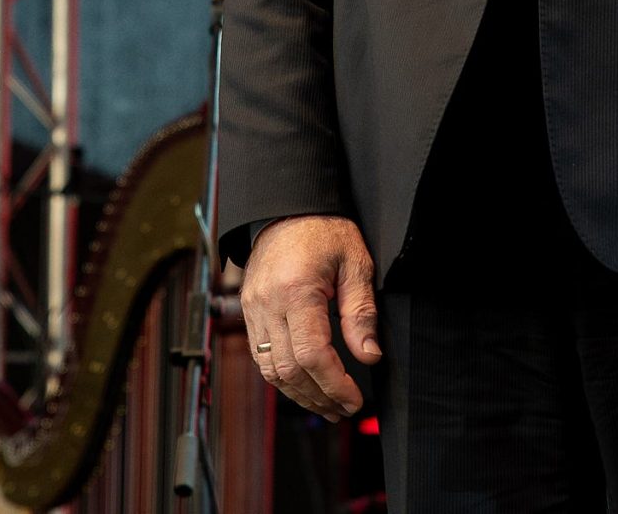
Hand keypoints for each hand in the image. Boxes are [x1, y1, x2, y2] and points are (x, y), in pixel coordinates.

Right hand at [238, 215, 379, 419]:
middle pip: (288, 370)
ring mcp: (253, 309)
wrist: (286, 208)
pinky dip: (281, 377)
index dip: (334, 385)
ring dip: (298, 394)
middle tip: (345, 408)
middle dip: (319, 396)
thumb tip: (369, 356)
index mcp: (296, 291)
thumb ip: (361, 312)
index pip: (312, 355)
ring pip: (269, 370)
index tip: (354, 399)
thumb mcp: (355, 264)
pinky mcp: (248, 311)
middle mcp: (268, 304)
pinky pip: (260, 355)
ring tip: (327, 406)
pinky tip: (304, 384)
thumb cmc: (324, 231)